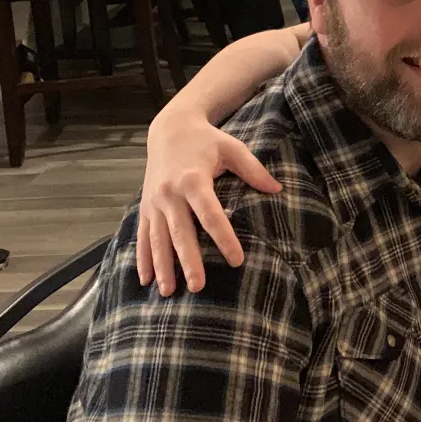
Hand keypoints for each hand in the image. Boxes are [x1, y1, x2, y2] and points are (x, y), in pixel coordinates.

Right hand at [137, 110, 278, 293]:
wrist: (169, 129)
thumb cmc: (206, 140)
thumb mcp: (232, 148)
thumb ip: (254, 169)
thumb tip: (278, 189)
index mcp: (193, 179)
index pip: (210, 214)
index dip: (224, 237)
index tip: (237, 260)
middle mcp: (170, 193)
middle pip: (180, 232)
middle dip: (188, 261)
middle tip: (198, 286)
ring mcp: (154, 202)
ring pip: (157, 239)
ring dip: (162, 266)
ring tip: (167, 292)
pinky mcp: (145, 206)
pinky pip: (142, 235)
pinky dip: (143, 258)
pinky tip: (146, 279)